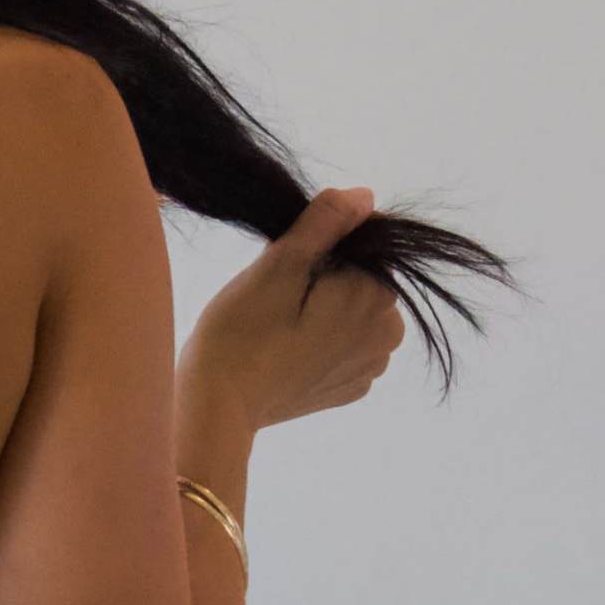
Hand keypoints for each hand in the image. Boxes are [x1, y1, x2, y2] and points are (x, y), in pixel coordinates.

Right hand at [180, 186, 406, 428]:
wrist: (217, 407)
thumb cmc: (242, 331)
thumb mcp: (279, 264)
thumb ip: (324, 223)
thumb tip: (365, 197)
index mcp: (376, 298)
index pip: (360, 247)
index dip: (320, 245)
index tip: (284, 266)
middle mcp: (387, 335)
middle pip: (359, 280)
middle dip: (324, 276)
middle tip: (275, 295)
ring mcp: (370, 368)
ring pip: (351, 312)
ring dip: (323, 306)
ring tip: (278, 323)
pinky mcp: (349, 390)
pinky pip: (342, 346)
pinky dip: (320, 339)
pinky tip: (286, 349)